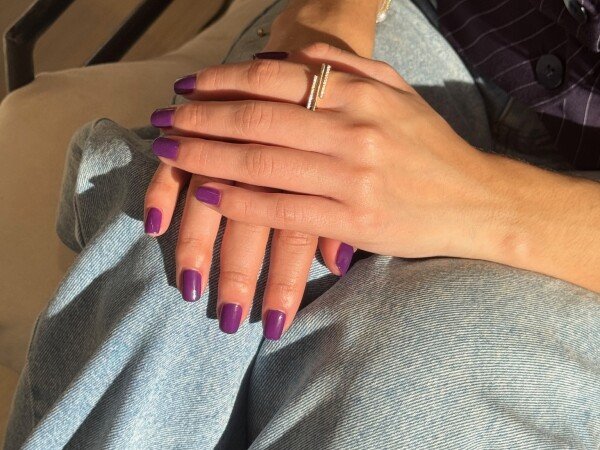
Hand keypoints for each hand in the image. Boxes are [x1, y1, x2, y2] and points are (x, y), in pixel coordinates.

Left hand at [151, 43, 503, 264]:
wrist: (476, 201)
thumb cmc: (430, 147)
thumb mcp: (396, 93)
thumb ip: (348, 72)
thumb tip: (294, 62)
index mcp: (360, 95)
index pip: (272, 82)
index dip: (220, 84)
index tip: (185, 90)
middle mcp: (352, 131)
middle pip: (256, 121)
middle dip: (199, 120)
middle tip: (162, 123)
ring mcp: (351, 178)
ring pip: (260, 164)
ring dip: (205, 157)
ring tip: (170, 154)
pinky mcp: (352, 221)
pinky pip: (281, 209)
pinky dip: (238, 200)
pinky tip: (208, 193)